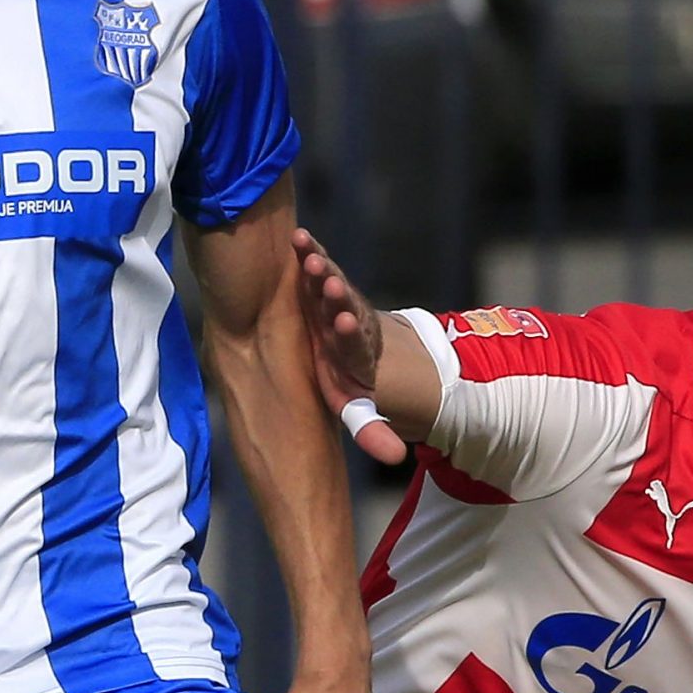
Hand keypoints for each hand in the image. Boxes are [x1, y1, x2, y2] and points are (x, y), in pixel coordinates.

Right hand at [290, 225, 407, 467]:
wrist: (361, 346)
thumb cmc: (351, 383)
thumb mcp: (361, 407)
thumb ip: (373, 428)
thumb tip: (396, 457)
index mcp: (357, 355)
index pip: (355, 343)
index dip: (350, 333)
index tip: (344, 323)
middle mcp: (348, 325)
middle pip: (343, 308)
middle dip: (335, 295)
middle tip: (329, 283)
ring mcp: (337, 302)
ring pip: (330, 284)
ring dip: (320, 268)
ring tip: (307, 252)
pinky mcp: (325, 285)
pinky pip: (318, 267)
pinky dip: (310, 251)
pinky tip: (297, 235)